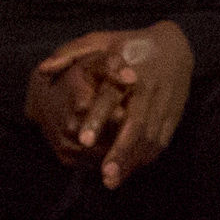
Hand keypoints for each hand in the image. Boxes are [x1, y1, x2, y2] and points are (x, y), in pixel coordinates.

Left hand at [29, 23, 193, 188]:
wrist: (176, 45)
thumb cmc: (129, 43)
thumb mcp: (100, 39)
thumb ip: (71, 53)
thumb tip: (43, 69)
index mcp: (128, 72)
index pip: (111, 98)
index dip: (98, 119)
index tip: (83, 141)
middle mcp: (147, 90)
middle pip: (135, 126)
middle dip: (119, 152)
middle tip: (104, 176)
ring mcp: (164, 105)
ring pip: (149, 138)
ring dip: (132, 161)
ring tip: (112, 181)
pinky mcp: (174, 116)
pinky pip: (161, 141)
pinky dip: (146, 157)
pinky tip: (130, 170)